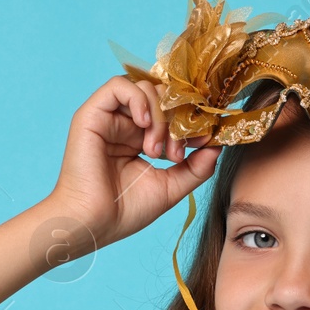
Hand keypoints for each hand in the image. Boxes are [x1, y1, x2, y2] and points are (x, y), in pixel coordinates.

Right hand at [43, 75, 220, 249]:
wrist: (93, 224)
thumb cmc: (125, 212)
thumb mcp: (170, 187)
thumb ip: (196, 168)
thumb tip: (217, 146)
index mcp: (142, 140)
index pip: (173, 113)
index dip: (192, 121)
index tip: (204, 141)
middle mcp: (126, 125)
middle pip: (163, 98)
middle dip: (177, 120)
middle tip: (176, 153)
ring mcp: (109, 118)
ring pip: (146, 89)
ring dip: (159, 116)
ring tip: (155, 150)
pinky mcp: (92, 114)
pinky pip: (120, 86)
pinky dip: (139, 99)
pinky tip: (143, 124)